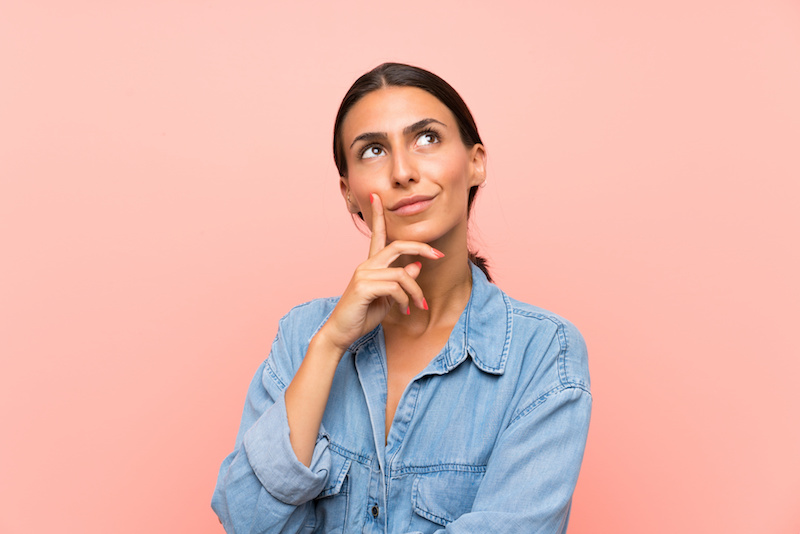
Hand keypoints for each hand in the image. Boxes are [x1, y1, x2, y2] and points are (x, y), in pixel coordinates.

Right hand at [319, 193, 443, 352]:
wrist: (341, 333)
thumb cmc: (362, 315)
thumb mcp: (388, 298)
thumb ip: (400, 282)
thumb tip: (416, 267)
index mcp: (370, 265)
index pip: (377, 235)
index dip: (379, 216)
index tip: (377, 197)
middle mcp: (366, 265)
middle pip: (397, 246)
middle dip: (421, 247)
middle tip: (439, 255)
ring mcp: (363, 274)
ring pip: (402, 274)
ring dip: (416, 291)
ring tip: (419, 306)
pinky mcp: (363, 287)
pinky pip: (395, 287)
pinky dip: (405, 299)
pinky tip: (404, 310)